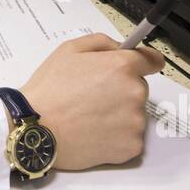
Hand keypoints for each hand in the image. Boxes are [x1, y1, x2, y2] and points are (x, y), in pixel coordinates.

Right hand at [19, 33, 164, 169]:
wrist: (36, 129)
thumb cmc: (49, 91)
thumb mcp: (69, 50)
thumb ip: (102, 42)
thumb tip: (121, 48)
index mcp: (122, 66)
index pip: (152, 60)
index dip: (143, 62)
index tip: (141, 66)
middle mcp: (134, 92)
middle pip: (139, 88)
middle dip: (121, 90)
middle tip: (93, 97)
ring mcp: (135, 122)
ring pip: (134, 114)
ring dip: (119, 114)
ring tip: (90, 117)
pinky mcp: (131, 146)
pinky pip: (130, 137)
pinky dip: (116, 136)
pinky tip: (94, 133)